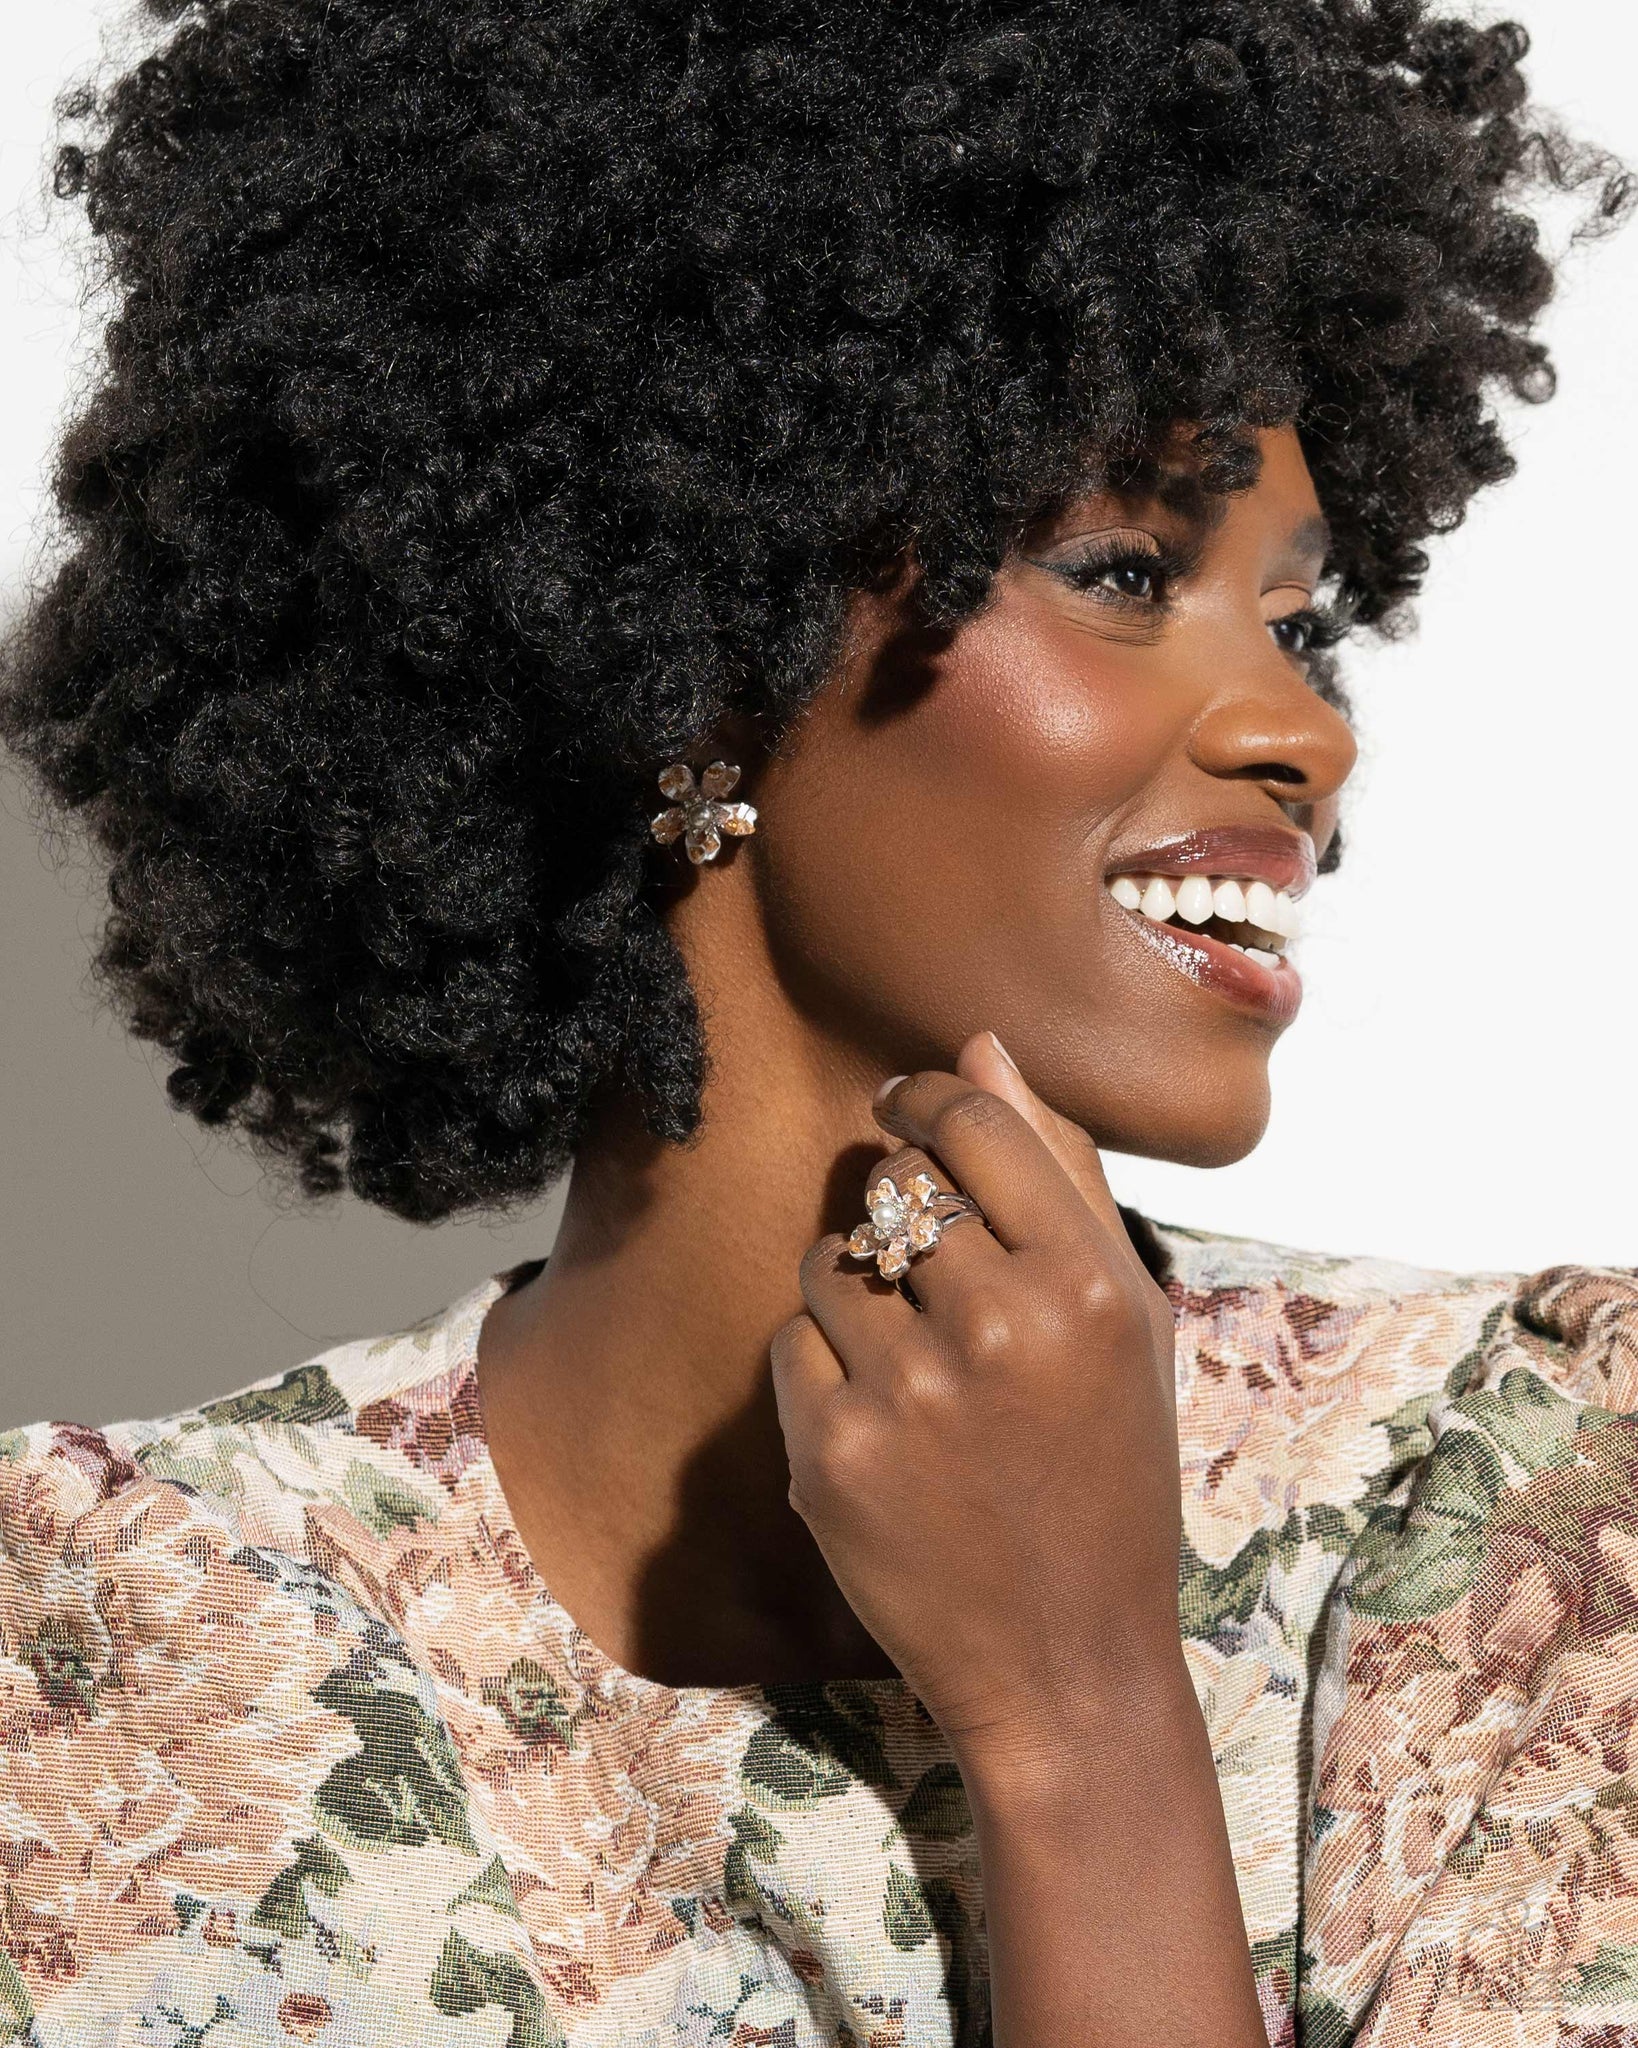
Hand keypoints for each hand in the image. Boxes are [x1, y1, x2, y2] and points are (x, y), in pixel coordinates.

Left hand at [771, 1030, 1186, 1770]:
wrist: (1065, 1664)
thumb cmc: (1109, 1480)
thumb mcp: (1130, 1326)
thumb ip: (1061, 1178)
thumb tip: (982, 1048)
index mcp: (1088, 1283)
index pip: (973, 1120)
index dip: (926, 1095)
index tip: (904, 1103)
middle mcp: (997, 1326)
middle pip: (894, 1187)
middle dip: (903, 1216)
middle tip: (941, 1285)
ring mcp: (906, 1393)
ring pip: (828, 1262)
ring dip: (858, 1294)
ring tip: (917, 1367)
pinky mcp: (831, 1455)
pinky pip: (791, 1344)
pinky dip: (824, 1371)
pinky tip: (883, 1426)